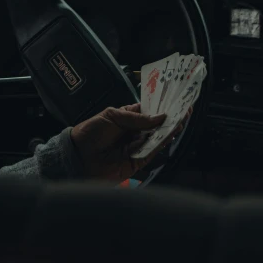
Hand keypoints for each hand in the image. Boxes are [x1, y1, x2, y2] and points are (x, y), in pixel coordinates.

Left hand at [70, 103, 189, 182]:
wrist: (78, 156)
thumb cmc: (91, 132)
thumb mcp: (112, 116)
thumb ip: (136, 118)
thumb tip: (160, 117)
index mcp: (127, 118)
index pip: (148, 111)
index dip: (160, 107)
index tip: (174, 100)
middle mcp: (134, 132)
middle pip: (156, 125)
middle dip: (169, 118)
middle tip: (184, 110)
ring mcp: (137, 147)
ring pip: (157, 138)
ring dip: (169, 130)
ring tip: (181, 120)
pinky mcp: (137, 162)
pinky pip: (152, 152)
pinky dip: (162, 144)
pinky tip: (170, 135)